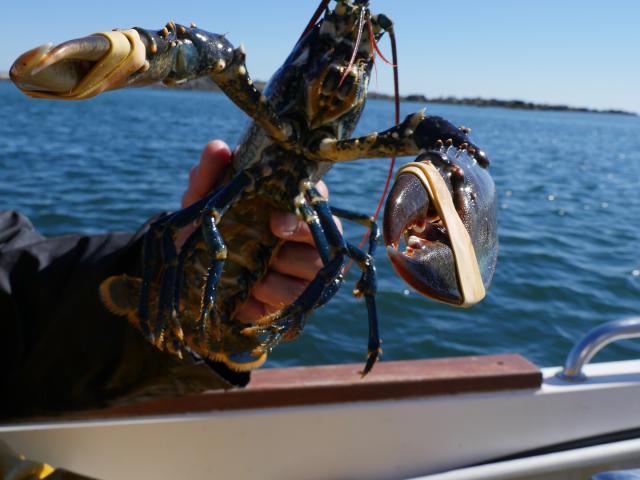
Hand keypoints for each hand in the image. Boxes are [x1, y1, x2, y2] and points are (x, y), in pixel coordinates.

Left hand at [178, 140, 340, 323]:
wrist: (186, 279)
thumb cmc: (204, 232)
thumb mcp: (199, 204)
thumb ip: (208, 177)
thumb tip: (219, 147)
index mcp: (287, 205)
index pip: (316, 198)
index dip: (305, 208)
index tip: (276, 223)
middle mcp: (303, 235)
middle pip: (320, 238)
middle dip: (295, 245)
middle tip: (270, 249)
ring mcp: (302, 269)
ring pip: (311, 270)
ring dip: (279, 277)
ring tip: (252, 279)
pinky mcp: (294, 299)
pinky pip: (294, 302)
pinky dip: (267, 300)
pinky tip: (245, 299)